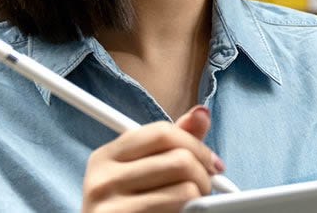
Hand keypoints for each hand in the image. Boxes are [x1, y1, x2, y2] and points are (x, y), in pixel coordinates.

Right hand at [81, 106, 224, 212]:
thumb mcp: (144, 168)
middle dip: (204, 175)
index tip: (213, 163)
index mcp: (106, 155)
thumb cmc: (127, 206)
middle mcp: (103, 178)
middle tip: (204, 189)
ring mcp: (110, 205)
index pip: (163, 133)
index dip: (198, 145)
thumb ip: (174, 142)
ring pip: (186, 189)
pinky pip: (179, 211)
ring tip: (193, 204)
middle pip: (180, 160)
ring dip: (200, 197)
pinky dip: (189, 212)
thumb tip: (202, 113)